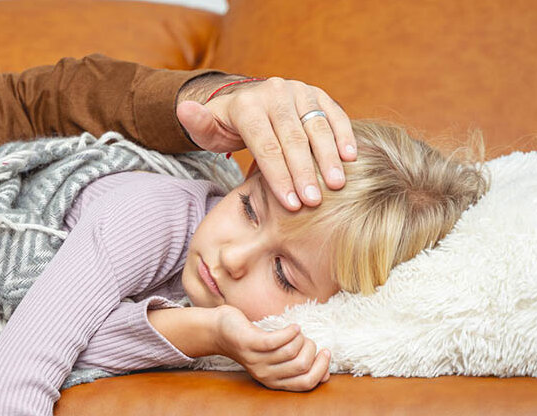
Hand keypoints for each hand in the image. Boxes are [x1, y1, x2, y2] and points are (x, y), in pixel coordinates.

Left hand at [177, 76, 355, 209]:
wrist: (246, 102)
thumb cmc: (225, 127)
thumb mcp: (206, 129)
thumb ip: (197, 124)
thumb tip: (184, 110)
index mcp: (246, 105)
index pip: (265, 146)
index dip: (278, 176)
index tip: (291, 204)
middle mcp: (274, 92)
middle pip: (292, 138)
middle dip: (304, 172)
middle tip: (314, 203)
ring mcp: (298, 91)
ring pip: (316, 126)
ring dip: (329, 157)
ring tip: (337, 185)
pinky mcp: (317, 93)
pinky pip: (334, 113)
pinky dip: (344, 134)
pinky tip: (352, 158)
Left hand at [212, 305, 330, 391]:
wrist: (220, 331)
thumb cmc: (255, 343)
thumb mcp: (277, 360)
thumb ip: (298, 368)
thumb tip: (326, 375)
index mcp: (274, 381)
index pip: (306, 384)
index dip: (321, 369)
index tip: (325, 352)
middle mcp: (265, 375)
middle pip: (302, 366)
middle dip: (312, 349)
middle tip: (306, 339)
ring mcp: (256, 360)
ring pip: (292, 352)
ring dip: (300, 338)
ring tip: (295, 332)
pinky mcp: (250, 344)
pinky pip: (277, 340)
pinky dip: (290, 331)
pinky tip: (292, 327)